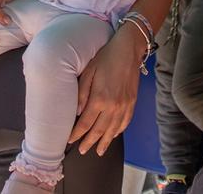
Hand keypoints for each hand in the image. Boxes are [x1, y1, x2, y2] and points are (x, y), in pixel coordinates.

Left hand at [69, 27, 143, 155]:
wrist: (128, 50)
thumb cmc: (106, 57)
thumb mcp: (88, 72)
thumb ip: (81, 93)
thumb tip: (76, 112)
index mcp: (99, 98)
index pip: (85, 123)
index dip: (77, 134)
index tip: (70, 141)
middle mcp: (113, 106)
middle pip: (99, 130)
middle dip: (89, 142)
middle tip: (82, 151)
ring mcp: (125, 105)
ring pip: (113, 130)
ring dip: (105, 142)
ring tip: (99, 151)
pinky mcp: (132, 102)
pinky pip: (125, 122)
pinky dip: (118, 131)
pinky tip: (113, 135)